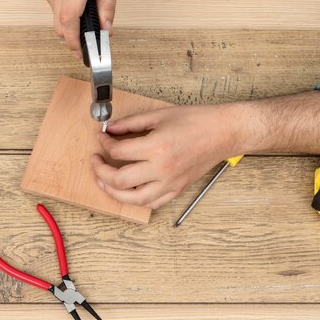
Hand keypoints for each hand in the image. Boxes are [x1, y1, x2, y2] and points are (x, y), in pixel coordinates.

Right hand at [40, 0, 117, 58]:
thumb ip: (108, 9)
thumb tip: (106, 32)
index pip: (69, 17)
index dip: (72, 39)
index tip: (79, 52)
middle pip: (59, 23)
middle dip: (71, 39)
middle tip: (82, 47)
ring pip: (55, 19)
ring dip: (68, 26)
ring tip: (82, 18)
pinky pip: (53, 9)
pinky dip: (63, 14)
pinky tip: (73, 4)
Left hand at [90, 90, 319, 209]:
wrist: (224, 132)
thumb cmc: (197, 121)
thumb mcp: (160, 115)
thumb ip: (132, 123)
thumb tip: (111, 129)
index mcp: (156, 147)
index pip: (118, 152)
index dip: (104, 144)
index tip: (102, 138)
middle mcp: (161, 169)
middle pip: (119, 180)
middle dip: (100, 171)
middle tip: (95, 161)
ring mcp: (170, 183)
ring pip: (133, 199)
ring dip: (113, 192)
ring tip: (104, 182)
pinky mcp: (177, 189)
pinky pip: (153, 203)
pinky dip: (137, 200)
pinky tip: (130, 192)